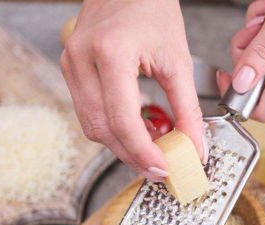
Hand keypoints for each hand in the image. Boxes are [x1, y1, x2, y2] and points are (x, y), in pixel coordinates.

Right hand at [61, 0, 206, 180]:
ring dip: (122, 144)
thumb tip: (195, 147)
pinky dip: (113, 127)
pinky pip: (88, 112)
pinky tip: (138, 127)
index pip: (122, 121)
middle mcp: (82, 59)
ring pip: (91, 126)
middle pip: (102, 130)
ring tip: (153, 146)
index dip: (143, 152)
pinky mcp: (69, 68)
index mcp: (111, 54)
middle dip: (132, 155)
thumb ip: (187, 109)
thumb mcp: (178, 60)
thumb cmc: (152, 8)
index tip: (164, 169)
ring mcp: (70, 63)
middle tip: (161, 167)